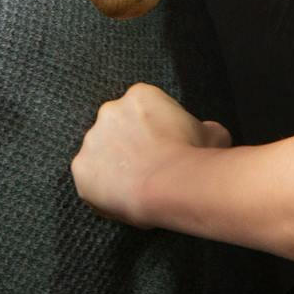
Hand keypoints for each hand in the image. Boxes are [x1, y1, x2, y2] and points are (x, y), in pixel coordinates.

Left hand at [71, 83, 231, 227]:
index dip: (153, 130)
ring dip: (113, 167)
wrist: (173, 183)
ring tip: (135, 187)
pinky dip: (102, 190)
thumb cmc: (194, 156)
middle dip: (127, 145)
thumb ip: (202, 127)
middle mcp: (111, 111)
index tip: (162, 147)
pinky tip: (122, 198)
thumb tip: (206, 131)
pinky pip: (89, 179)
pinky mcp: (81, 168)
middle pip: (116, 128)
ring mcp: (92, 139)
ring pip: (100, 154)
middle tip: (147, 167)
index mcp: (140, 95)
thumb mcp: (212, 132)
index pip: (141, 109)